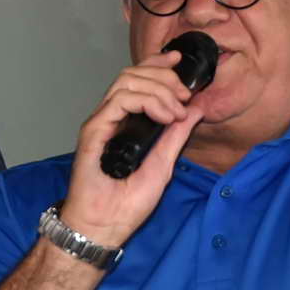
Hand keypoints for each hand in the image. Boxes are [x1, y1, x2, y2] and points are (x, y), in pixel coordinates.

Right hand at [58, 52, 203, 247]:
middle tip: (185, 95)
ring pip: (126, 82)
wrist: (105, 227)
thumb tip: (195, 111)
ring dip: (158, 89)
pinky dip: (146, 101)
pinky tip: (164, 117)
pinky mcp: (94, 130)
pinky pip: (119, 100)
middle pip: (133, 75)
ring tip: (176, 111)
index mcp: (124, 123)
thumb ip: (176, 137)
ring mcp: (101, 123)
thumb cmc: (126, 205)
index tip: (181, 62)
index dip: (158, 65)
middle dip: (164, 76)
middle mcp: (110, 118)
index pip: (138, 81)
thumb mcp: (163, 165)